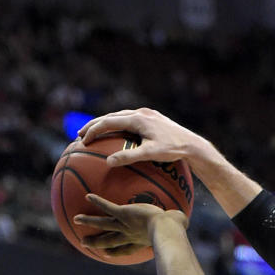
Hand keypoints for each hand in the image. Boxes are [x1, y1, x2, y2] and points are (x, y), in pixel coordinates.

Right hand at [74, 194, 186, 256]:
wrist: (166, 229)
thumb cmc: (175, 230)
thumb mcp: (176, 228)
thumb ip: (178, 223)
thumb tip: (184, 220)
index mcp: (140, 241)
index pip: (125, 248)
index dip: (116, 251)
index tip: (107, 254)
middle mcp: (130, 235)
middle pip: (109, 240)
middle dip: (96, 242)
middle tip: (84, 243)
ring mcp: (125, 225)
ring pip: (103, 224)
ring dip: (90, 221)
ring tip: (76, 219)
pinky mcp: (123, 214)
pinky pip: (108, 207)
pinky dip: (98, 202)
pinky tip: (87, 195)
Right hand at [78, 107, 210, 167]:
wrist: (193, 145)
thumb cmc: (174, 151)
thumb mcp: (150, 154)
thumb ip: (129, 157)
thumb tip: (108, 162)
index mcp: (137, 119)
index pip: (108, 122)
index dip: (93, 130)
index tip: (82, 140)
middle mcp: (141, 113)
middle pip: (111, 116)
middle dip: (94, 125)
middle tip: (80, 135)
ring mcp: (147, 114)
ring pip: (120, 116)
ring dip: (105, 124)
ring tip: (94, 133)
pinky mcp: (152, 118)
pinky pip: (130, 120)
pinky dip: (118, 126)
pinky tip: (115, 135)